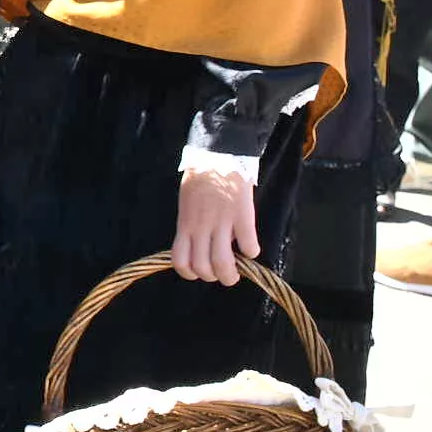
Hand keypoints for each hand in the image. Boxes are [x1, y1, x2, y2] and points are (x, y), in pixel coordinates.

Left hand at [173, 164, 260, 283]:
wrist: (218, 155)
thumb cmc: (201, 177)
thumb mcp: (187, 204)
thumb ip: (191, 225)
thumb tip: (200, 245)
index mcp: (185, 224)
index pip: (180, 261)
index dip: (190, 273)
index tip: (200, 271)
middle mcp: (200, 227)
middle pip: (203, 268)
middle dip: (214, 277)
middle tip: (224, 273)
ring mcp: (221, 223)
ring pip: (222, 263)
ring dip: (231, 275)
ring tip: (238, 272)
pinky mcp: (241, 216)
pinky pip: (248, 245)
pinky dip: (251, 252)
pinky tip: (251, 248)